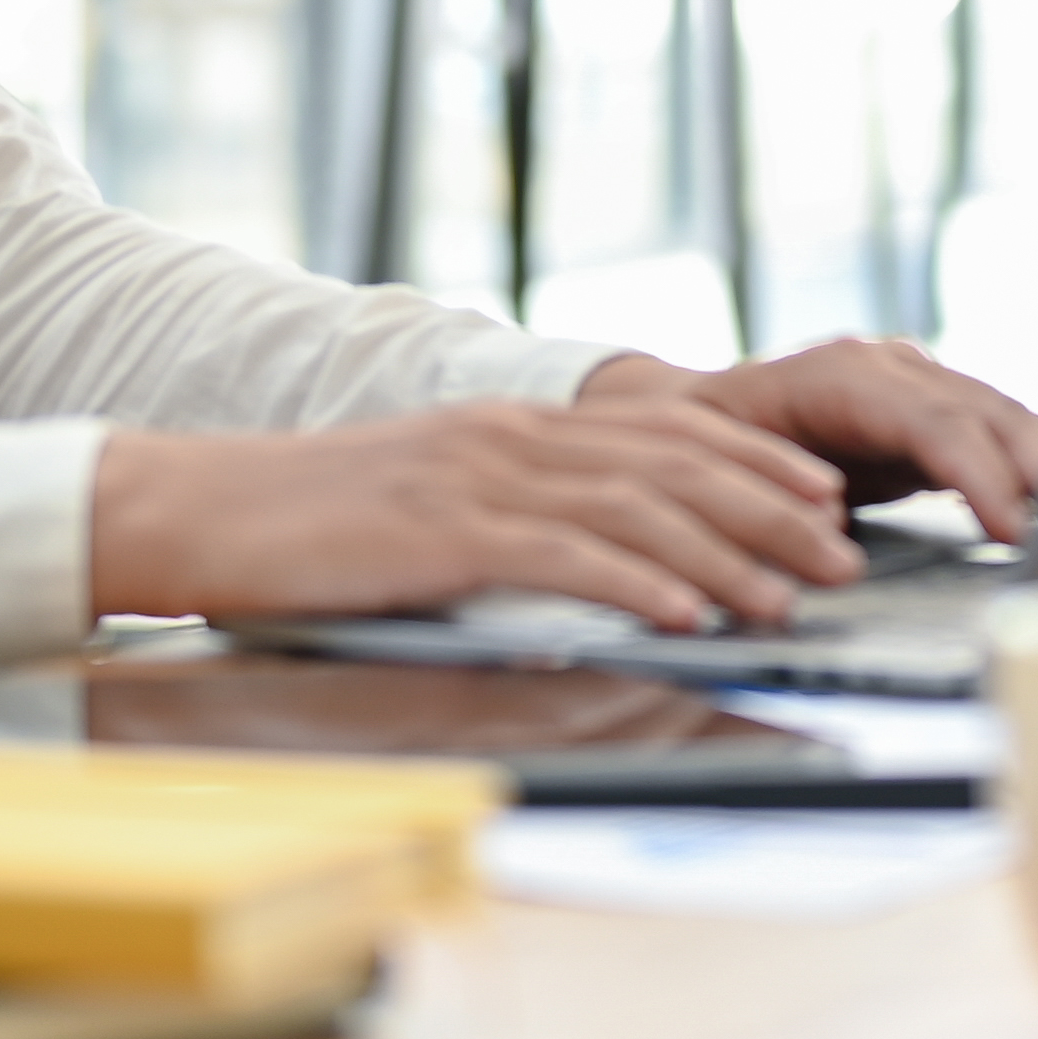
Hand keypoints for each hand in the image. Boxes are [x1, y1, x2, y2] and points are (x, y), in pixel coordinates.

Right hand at [87, 392, 856, 631]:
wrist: (197, 508)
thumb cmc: (308, 523)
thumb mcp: (432, 500)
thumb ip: (516, 513)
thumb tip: (601, 558)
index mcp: (512, 426)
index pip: (663, 430)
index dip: (753, 463)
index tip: (821, 500)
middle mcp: (508, 438)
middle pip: (673, 463)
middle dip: (769, 509)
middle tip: (839, 555)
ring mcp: (476, 480)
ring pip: (634, 508)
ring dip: (724, 555)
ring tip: (787, 596)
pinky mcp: (441, 533)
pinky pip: (561, 556)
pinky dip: (635, 583)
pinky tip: (685, 611)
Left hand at [606, 337, 1037, 543]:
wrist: (689, 415)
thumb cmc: (704, 450)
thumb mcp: (734, 477)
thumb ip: (784, 506)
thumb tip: (832, 538)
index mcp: (841, 375)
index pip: (934, 421)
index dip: (980, 476)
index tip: (1014, 529)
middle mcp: (889, 366)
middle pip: (986, 410)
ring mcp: (916, 381)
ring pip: (1003, 416)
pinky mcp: (933, 410)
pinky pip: (996, 433)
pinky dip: (1032, 469)